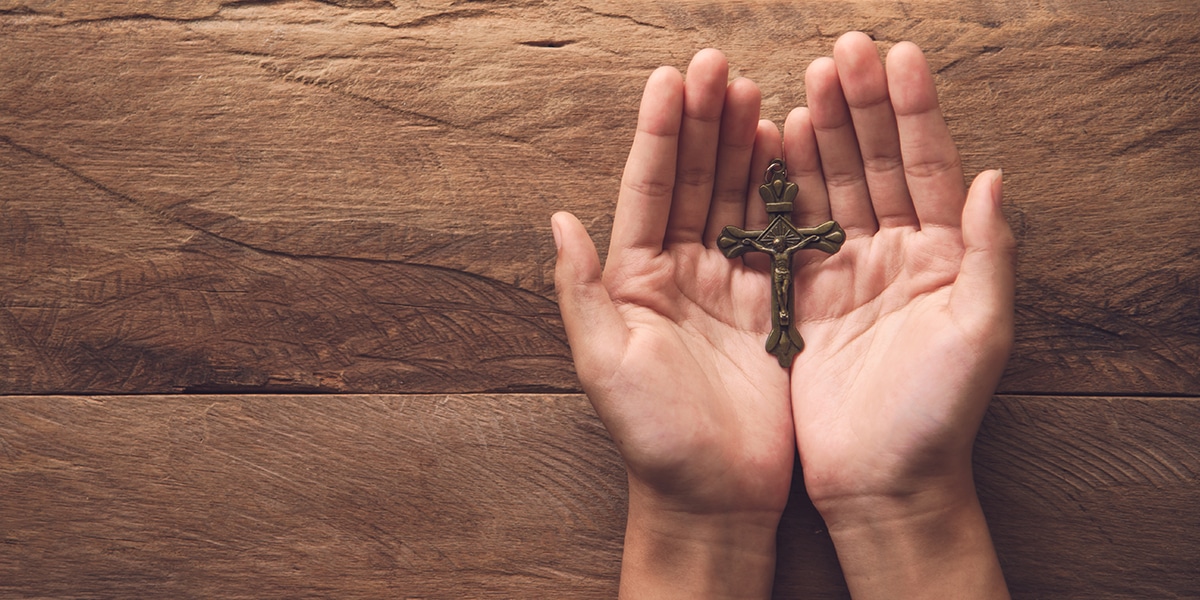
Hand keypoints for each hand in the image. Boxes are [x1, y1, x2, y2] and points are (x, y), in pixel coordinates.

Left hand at [552, 49, 791, 597]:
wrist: (715, 495)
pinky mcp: (771, 307)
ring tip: (755, 92)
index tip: (673, 77)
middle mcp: (678, 273)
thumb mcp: (606, 365)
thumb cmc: (653, 438)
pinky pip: (777, 237)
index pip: (648, 190)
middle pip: (693, 182)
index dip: (660, 134)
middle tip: (721, 66)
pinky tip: (790, 152)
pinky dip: (783, 193)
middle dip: (704, 122)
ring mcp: (727, 286)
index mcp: (634, 280)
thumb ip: (581, 292)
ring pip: (735, 199)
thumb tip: (557, 221)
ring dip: (742, 145)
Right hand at [784, 33, 1013, 596]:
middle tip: (843, 52)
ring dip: (823, 134)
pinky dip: (786, 186)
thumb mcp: (979, 337)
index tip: (898, 57)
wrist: (879, 482)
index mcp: (945, 258)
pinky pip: (794, 229)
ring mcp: (849, 273)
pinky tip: (775, 146)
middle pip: (880, 164)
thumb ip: (991, 256)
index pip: (931, 168)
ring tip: (808, 83)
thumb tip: (994, 178)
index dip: (914, 112)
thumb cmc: (937, 417)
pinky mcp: (805, 297)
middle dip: (863, 107)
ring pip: (836, 188)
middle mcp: (899, 256)